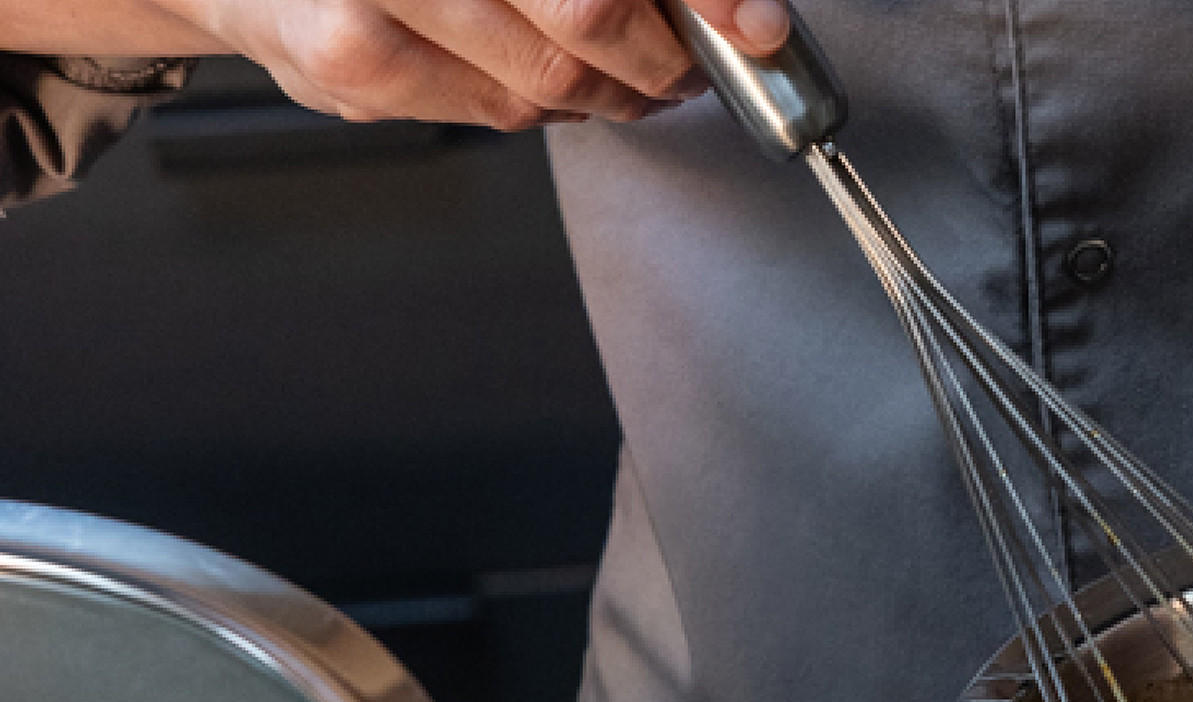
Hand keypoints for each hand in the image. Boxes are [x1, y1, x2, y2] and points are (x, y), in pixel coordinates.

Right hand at [173, 0, 791, 128]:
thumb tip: (734, 11)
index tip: (752, 24)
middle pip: (586, 10)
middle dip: (662, 50)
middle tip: (689, 59)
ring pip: (551, 76)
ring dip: (614, 90)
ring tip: (635, 78)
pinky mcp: (351, 63)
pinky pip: (500, 110)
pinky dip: (544, 107)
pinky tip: (545, 84)